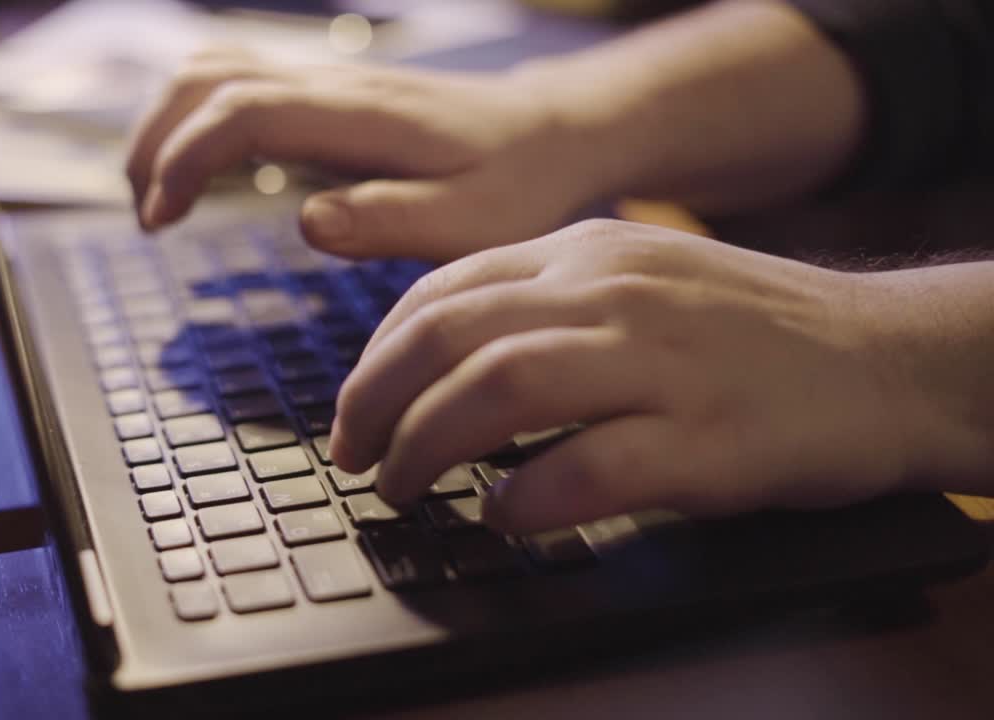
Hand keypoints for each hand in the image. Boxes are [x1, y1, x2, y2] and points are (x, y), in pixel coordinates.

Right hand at [126, 49, 622, 261]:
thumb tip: (306, 222)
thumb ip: (391, 221)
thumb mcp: (473, 222)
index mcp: (361, 116)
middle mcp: (334, 85)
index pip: (243, 112)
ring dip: (167, 124)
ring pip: (216, 70)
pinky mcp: (330, 96)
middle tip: (147, 216)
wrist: (554, 132)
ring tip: (156, 197)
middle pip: (208, 77)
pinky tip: (199, 170)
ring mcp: (328, 83)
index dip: (184, 158)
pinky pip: (241, 84)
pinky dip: (197, 119)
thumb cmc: (518, 185)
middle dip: (154, 140)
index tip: (159, 219)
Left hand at [328, 219, 940, 533]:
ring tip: (403, 490)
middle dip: (377, 402)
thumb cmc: (754, 336)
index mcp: (590, 254)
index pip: (445, 291)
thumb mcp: (642, 285)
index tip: (357, 407)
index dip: (378, 355)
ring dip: (427, 446)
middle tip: (355, 457)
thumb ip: (550, 308)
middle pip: (451, 336)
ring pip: (499, 387)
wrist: (890, 359)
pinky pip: (589, 466)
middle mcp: (616, 293)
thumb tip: (444, 370)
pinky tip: (504, 517)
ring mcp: (663, 361)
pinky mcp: (709, 438)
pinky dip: (526, 497)